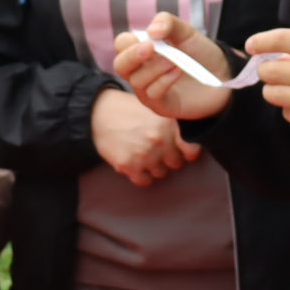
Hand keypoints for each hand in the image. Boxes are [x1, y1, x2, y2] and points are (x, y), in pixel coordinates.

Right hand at [89, 86, 203, 186]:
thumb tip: (189, 140)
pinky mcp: (129, 165)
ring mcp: (145, 154)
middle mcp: (160, 140)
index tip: (183, 151)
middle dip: (168, 158)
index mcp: (168, 124)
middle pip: (176, 163)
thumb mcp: (153, 109)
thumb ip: (171, 123)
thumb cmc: (127, 109)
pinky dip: (141, 175)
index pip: (192, 149)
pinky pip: (144, 181)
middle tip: (158, 150)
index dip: (188, 151)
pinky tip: (135, 163)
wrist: (97, 113)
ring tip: (143, 154)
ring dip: (154, 166)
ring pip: (160, 173)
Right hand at [113, 13, 235, 121]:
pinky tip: (177, 72)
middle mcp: (141, 70)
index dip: (129, 41)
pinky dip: (164, 80)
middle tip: (151, 48)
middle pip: (120, 65)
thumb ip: (168, 23)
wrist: (222, 75)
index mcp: (143, 49)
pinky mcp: (160, 105)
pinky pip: (151, 94)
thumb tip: (150, 31)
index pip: (122, 44)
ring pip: (136, 80)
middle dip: (132, 56)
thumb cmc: (200, 52)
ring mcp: (149, 89)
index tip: (150, 39)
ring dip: (154, 68)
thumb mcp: (187, 31)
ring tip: (174, 61)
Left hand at [248, 29, 289, 138]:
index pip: (283, 39)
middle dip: (266, 72)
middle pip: (271, 72)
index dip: (261, 42)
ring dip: (276, 91)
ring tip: (289, 89)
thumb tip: (271, 57)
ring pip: (275, 95)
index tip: (251, 46)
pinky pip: (289, 114)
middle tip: (272, 73)